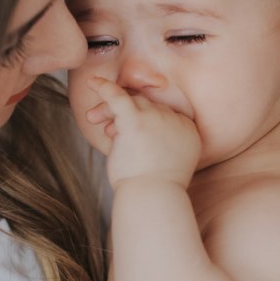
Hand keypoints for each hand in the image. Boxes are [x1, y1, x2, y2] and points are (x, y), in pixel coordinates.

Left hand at [85, 76, 200, 187]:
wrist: (151, 198)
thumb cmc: (155, 187)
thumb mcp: (168, 162)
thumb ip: (159, 141)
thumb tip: (132, 130)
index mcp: (188, 130)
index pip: (165, 113)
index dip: (147, 120)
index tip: (134, 137)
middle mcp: (175, 120)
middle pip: (147, 104)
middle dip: (127, 114)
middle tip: (108, 130)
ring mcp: (156, 118)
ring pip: (131, 102)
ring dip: (112, 110)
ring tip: (95, 120)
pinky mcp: (135, 121)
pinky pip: (118, 96)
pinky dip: (104, 88)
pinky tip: (91, 82)